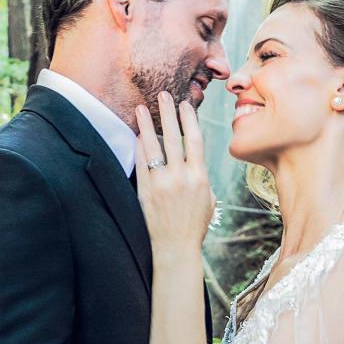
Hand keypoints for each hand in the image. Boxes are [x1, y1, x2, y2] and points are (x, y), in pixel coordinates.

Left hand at [135, 92, 215, 255]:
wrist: (175, 248)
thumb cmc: (194, 225)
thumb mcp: (208, 199)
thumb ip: (201, 177)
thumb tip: (193, 160)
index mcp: (200, 177)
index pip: (195, 140)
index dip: (190, 120)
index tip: (185, 105)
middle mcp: (182, 177)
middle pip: (174, 137)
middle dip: (169, 114)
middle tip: (164, 95)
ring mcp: (163, 183)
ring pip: (154, 147)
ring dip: (148, 125)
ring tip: (142, 108)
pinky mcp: (147, 191)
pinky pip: (142, 163)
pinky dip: (139, 147)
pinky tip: (136, 134)